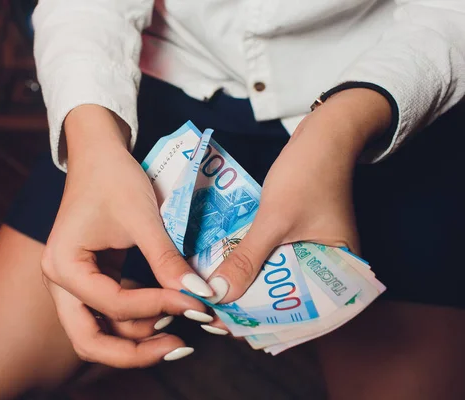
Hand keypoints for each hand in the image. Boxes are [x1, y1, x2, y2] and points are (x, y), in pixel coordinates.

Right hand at [41, 105, 213, 366]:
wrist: (98, 154)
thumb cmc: (113, 178)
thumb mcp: (143, 219)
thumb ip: (168, 261)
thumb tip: (200, 296)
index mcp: (63, 265)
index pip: (113, 304)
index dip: (157, 307)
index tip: (196, 303)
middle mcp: (59, 282)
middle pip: (90, 340)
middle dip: (134, 351)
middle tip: (178, 346)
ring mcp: (71, 284)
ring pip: (98, 333)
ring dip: (136, 338)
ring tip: (179, 325)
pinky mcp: (88, 280)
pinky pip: (108, 314)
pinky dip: (134, 319)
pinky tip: (165, 311)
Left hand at [204, 89, 391, 308]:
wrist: (323, 135)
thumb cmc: (308, 174)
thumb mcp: (274, 221)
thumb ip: (247, 258)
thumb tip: (219, 293)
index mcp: (341, 272)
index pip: (303, 314)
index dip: (265, 325)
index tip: (230, 327)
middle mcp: (330, 268)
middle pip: (287, 300)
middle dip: (252, 308)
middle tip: (215, 312)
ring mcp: (314, 252)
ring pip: (277, 280)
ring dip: (249, 287)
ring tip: (215, 297)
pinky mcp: (299, 239)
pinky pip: (274, 260)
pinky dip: (253, 266)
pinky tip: (226, 273)